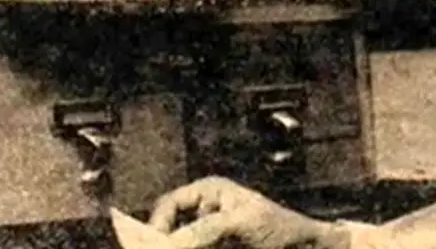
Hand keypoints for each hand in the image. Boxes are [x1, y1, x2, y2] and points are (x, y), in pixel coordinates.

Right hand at [148, 176, 347, 248]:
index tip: (154, 244)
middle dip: (165, 240)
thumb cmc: (281, 228)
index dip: (158, 224)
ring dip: (177, 245)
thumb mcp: (241, 222)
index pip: (169, 204)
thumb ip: (205, 229)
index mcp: (208, 192)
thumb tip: (172, 242)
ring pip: (181, 243)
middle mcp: (203, 212)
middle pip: (170, 228)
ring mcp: (208, 236)